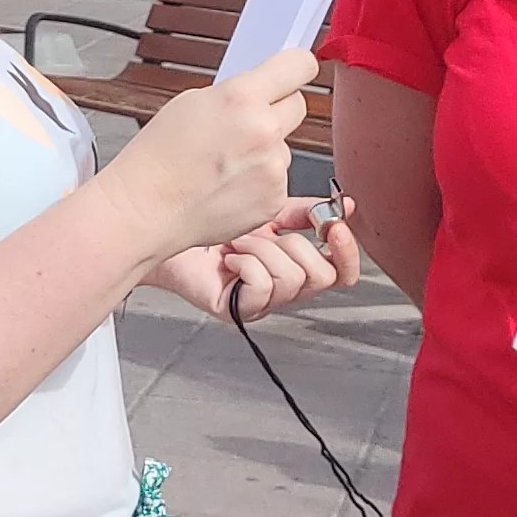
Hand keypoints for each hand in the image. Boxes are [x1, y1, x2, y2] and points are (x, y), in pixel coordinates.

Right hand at [101, 50, 310, 263]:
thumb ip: (235, 94)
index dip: (296, 66)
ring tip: (224, 164)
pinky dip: (258, 182)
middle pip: (297, 105)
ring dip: (264, 151)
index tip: (294, 70)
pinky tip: (228, 185)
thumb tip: (260, 93)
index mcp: (241, 98)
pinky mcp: (274, 199)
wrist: (147, 208)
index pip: (298, 66)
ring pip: (284, 147)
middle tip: (247, 122)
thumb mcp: (191, 103)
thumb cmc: (158, 158)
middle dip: (277, 109)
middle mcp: (263, 131)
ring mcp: (272, 168)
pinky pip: (277, 179)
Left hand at [147, 198, 363, 321]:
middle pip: (323, 278)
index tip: (336, 226)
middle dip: (294, 246)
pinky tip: (229, 258)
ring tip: (239, 244)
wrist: (169, 232)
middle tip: (265, 234)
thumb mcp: (267, 213)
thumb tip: (342, 206)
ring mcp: (261, 303)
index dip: (347, 253)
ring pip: (292, 279)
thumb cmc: (212, 228)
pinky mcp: (238, 310)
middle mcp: (283, 290)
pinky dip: (245, 263)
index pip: (341, 274)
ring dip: (263, 251)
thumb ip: (305, 213)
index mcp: (295, 267)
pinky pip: (263, 286)